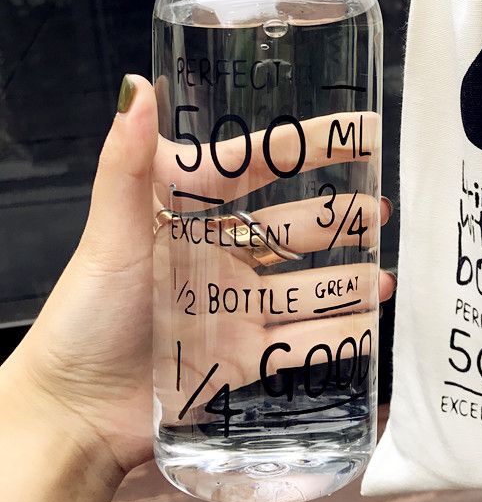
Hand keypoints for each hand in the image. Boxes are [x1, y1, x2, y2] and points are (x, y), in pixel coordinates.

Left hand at [1, 75, 394, 477]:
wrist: (76, 414)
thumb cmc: (86, 315)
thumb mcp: (112, 234)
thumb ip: (126, 164)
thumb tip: (137, 88)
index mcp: (193, 219)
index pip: (261, 168)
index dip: (309, 147)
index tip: (358, 131)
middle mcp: (221, 258)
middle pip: (294, 229)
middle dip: (340, 218)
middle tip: (380, 211)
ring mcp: (236, 307)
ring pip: (306, 285)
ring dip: (347, 279)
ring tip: (384, 276)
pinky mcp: (245, 355)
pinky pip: (302, 341)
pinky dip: (337, 335)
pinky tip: (368, 327)